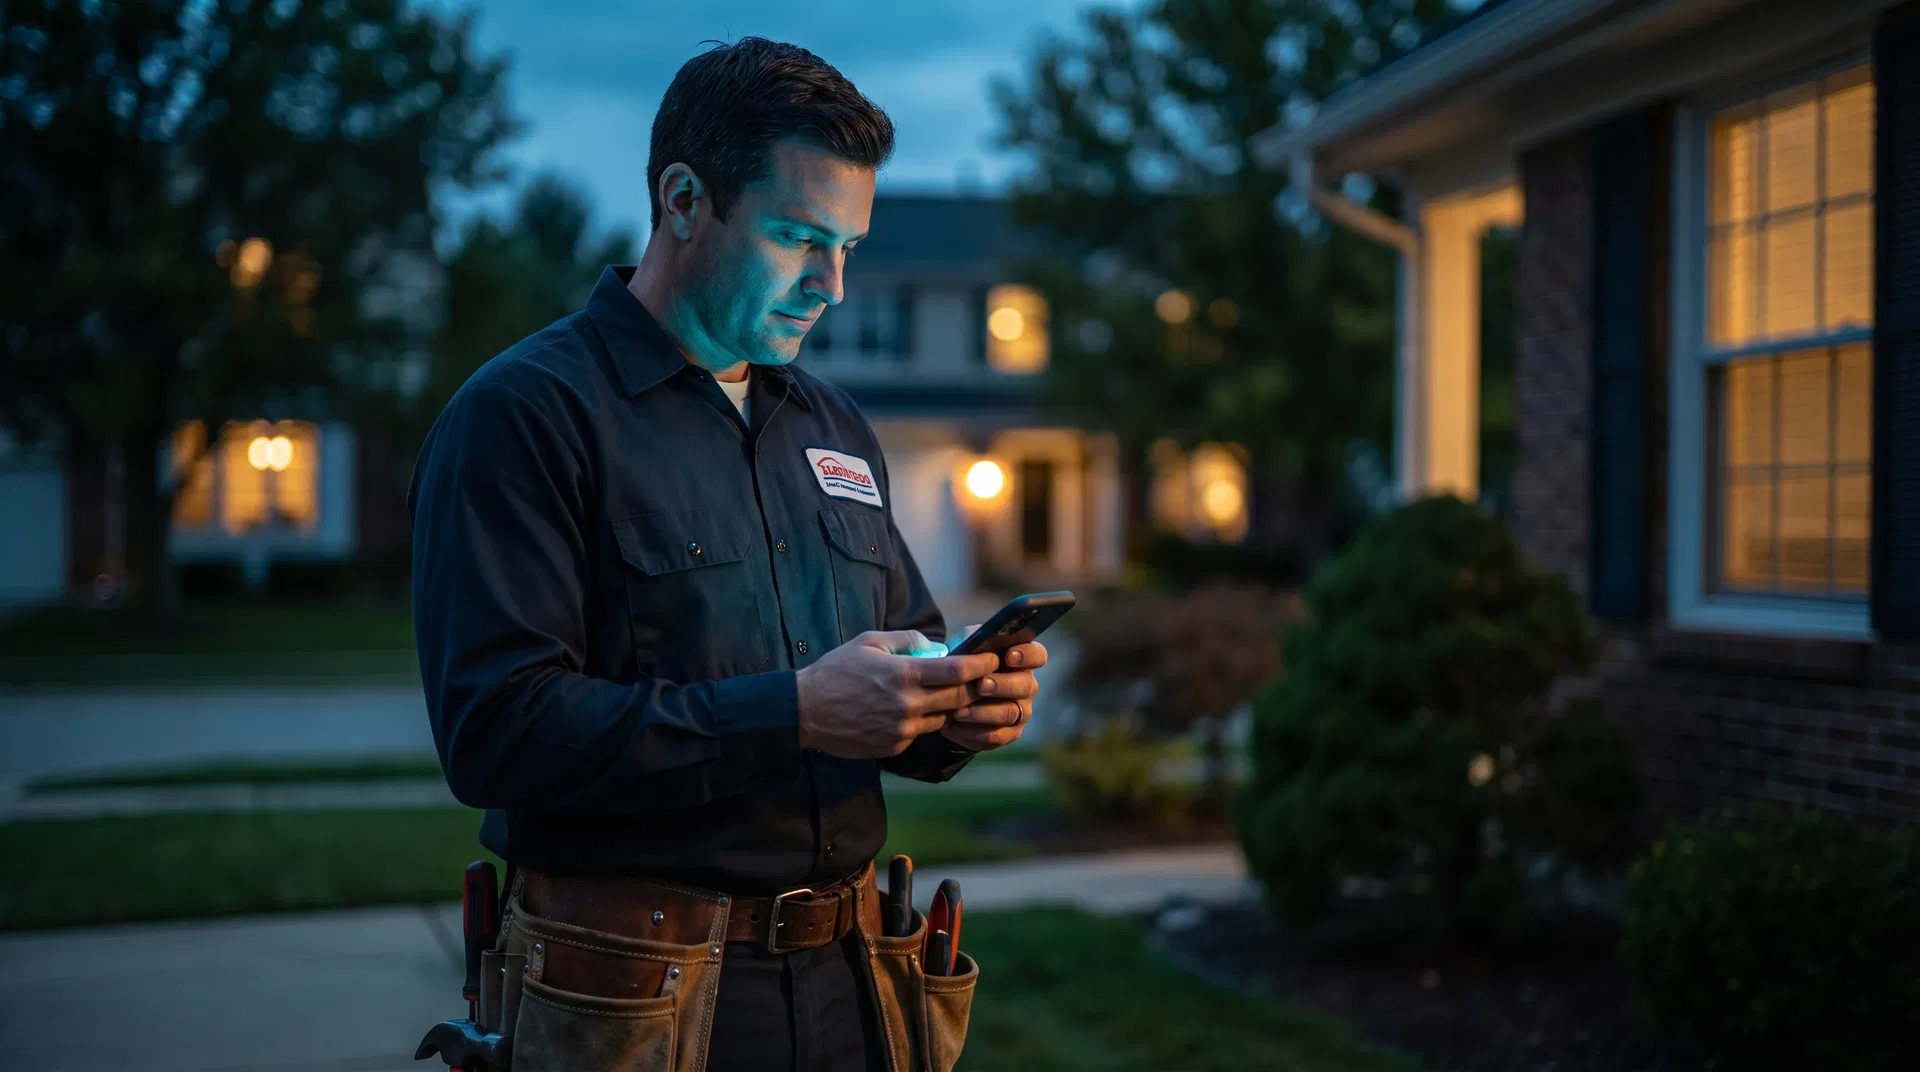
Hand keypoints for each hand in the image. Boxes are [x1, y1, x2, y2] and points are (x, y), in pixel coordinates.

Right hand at [795, 631, 999, 758]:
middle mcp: (907, 705)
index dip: (980, 664)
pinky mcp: (895, 747)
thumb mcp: (869, 642)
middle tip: (981, 677)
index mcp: (903, 674)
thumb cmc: (836, 671)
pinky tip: (909, 710)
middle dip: (973, 686)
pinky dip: (922, 720)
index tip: (992, 659)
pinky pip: (921, 732)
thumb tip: (936, 645)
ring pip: (943, 718)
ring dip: (948, 706)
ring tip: (942, 693)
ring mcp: (902, 730)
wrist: (805, 712)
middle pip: (959, 697)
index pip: (957, 670)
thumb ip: (907, 639)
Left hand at [942, 632, 1047, 751]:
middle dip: (1002, 685)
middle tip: (981, 685)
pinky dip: (976, 731)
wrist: (949, 696)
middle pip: (1026, 685)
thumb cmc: (964, 665)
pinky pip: (999, 735)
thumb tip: (975, 642)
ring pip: (1010, 712)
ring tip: (960, 711)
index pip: (1037, 655)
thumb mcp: (966, 647)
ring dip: (985, 712)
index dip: (1027, 656)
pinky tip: (957, 725)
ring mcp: (1021, 710)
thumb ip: (973, 641)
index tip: (1009, 656)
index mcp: (1022, 660)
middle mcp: (1027, 685)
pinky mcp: (1009, 733)